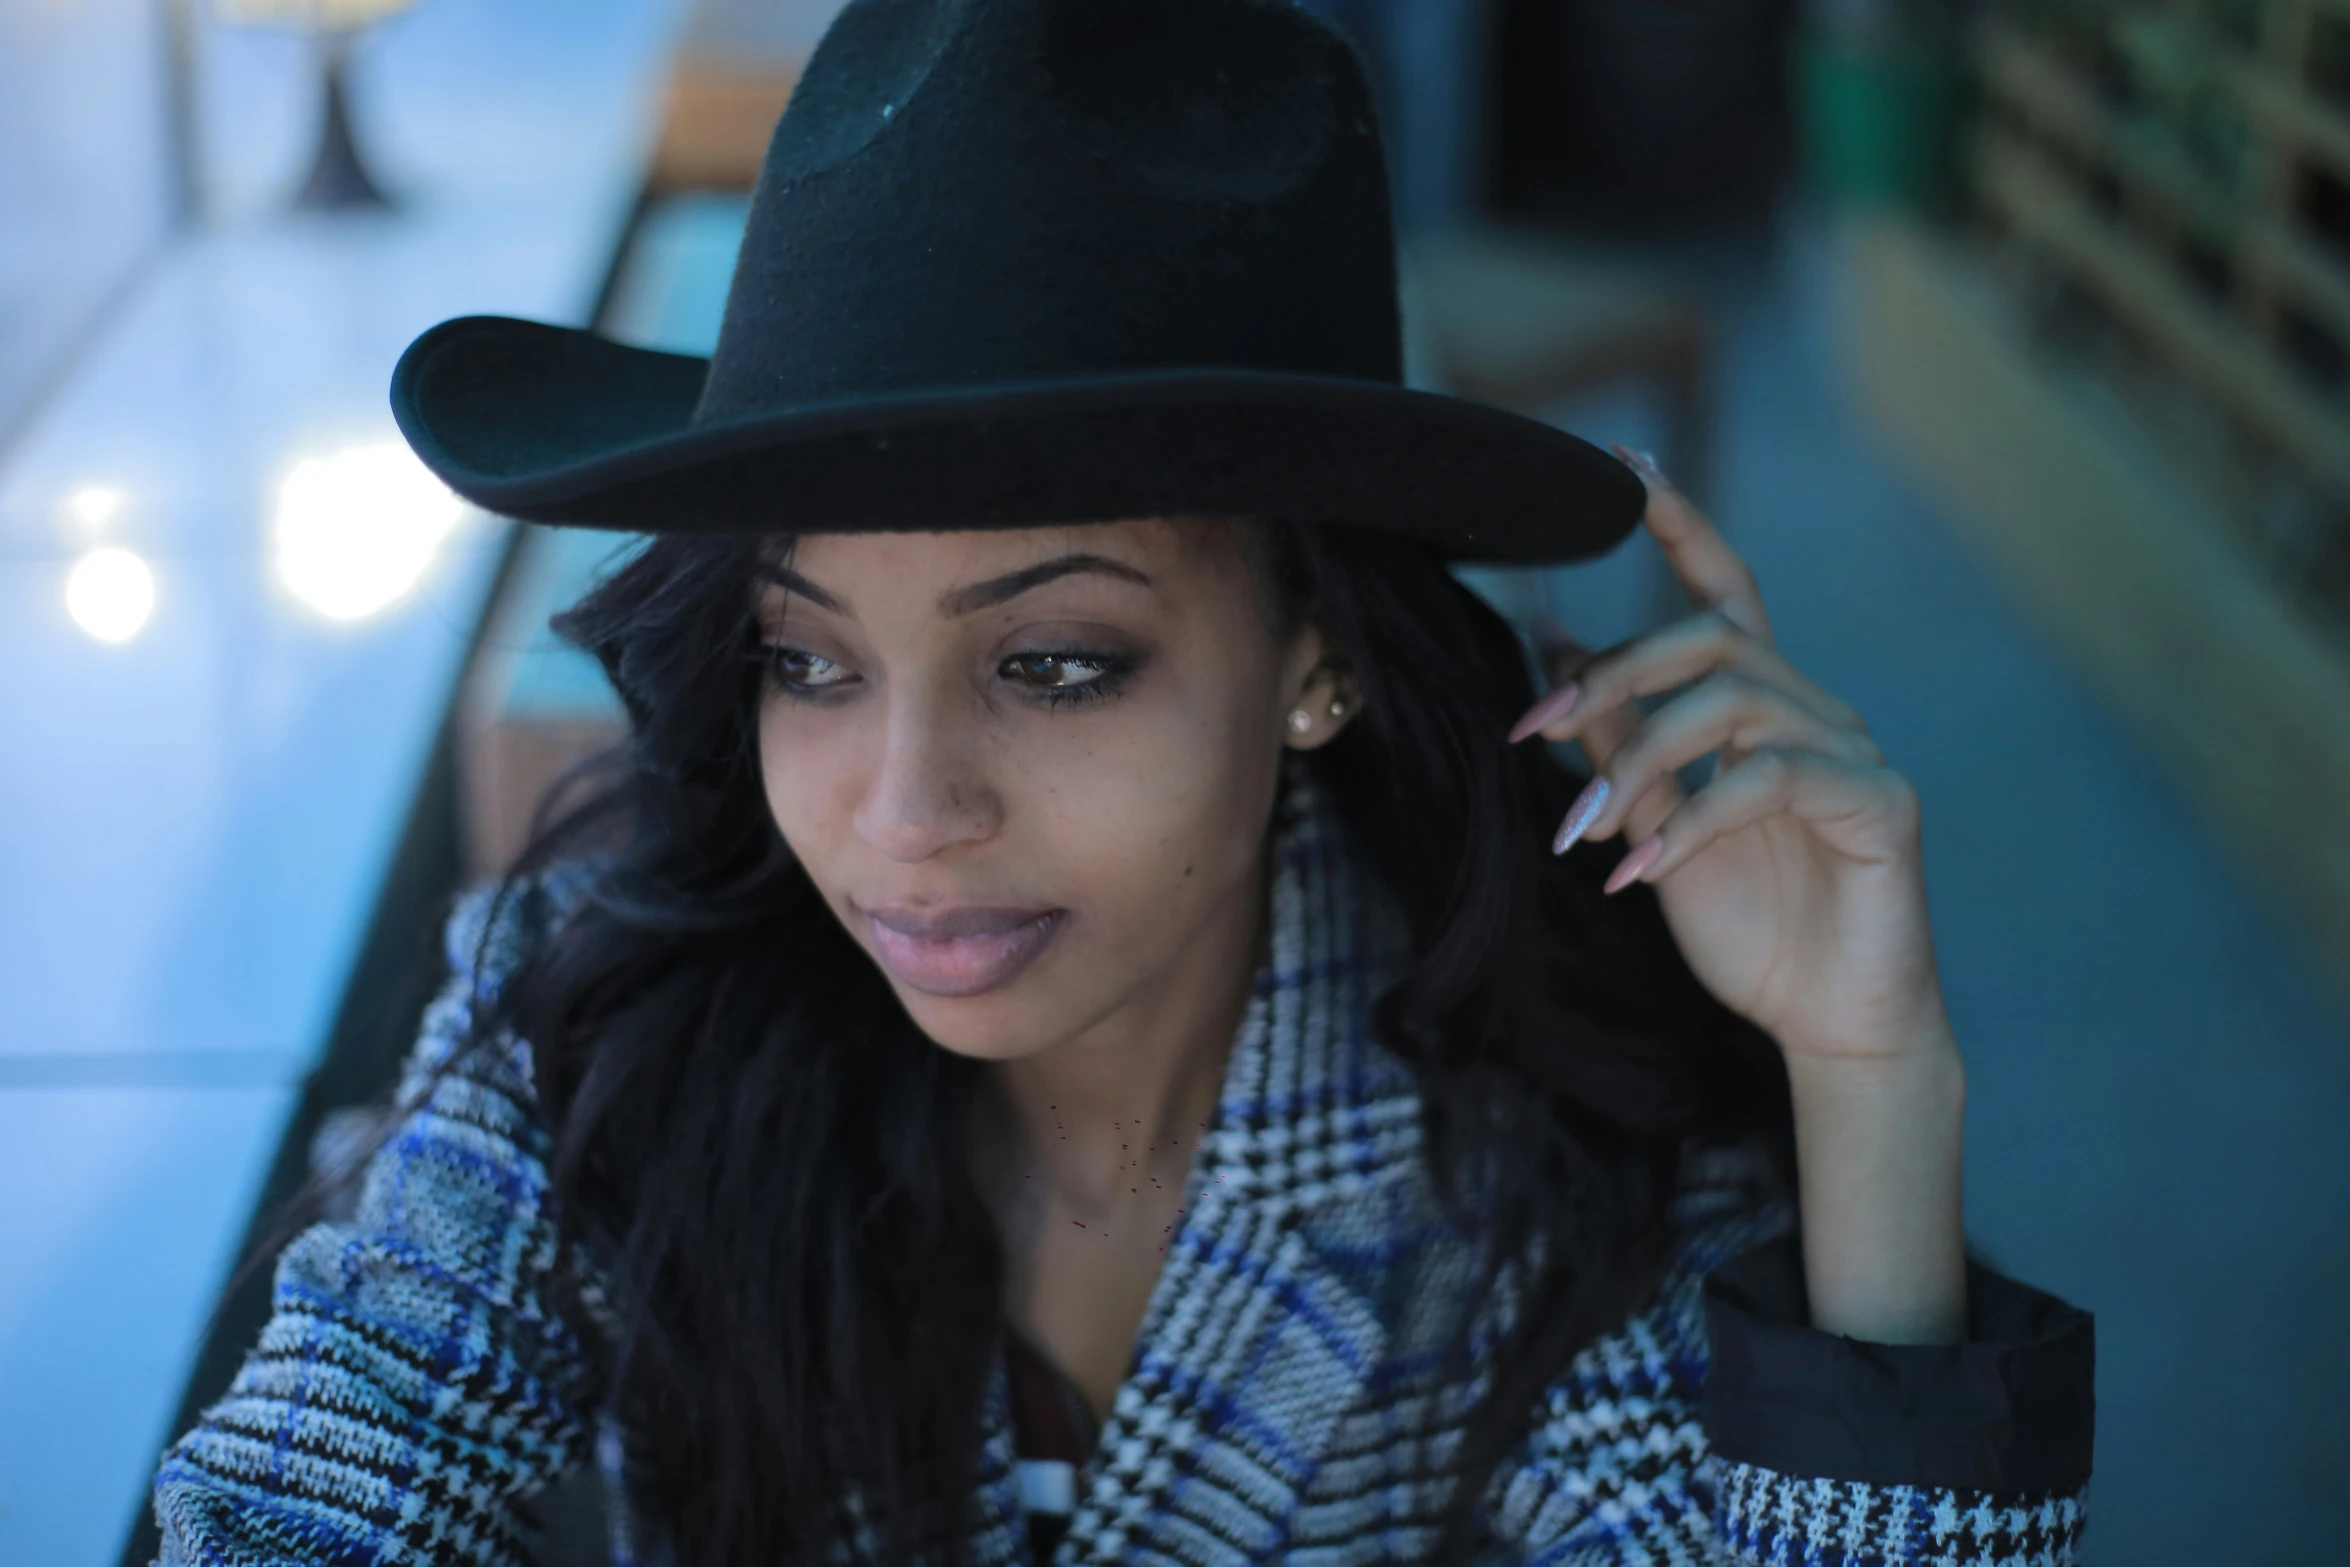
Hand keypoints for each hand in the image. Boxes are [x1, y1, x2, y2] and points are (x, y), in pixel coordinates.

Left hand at [1509, 449, 1950, 1071]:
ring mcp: (1854, 753)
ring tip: (1582, 833)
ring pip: (1731, 703)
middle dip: (1612, 674)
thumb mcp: (1654, 824)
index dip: (1679, 521)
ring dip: (1635, 762)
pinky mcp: (1880, 804)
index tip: (1622, 463)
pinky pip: (1768, 779)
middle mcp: (1815, 713)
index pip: (1725, 591)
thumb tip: (1557, 649)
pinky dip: (1688, 824)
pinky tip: (1636, 874)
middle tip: (1533, 729)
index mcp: (1762, 709)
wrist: (1827, 1025)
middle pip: (1712, 639)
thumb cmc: (1750, 925)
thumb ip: (1617, 739)